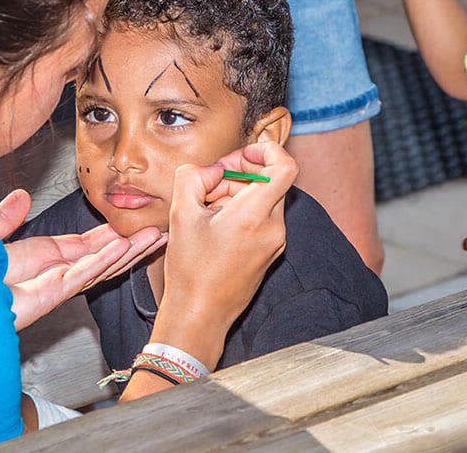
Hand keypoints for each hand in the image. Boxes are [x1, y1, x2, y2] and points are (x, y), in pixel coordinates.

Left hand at [0, 190, 165, 329]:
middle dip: (129, 247)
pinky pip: (77, 278)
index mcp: (37, 262)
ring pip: (96, 269)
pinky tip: (119, 250)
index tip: (132, 225)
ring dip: (125, 253)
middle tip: (158, 233)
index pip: (83, 248)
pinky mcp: (44, 297)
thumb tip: (20, 196)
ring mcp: (49, 289)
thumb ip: (4, 219)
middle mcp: (48, 276)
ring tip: (152, 238)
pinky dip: (99, 264)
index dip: (109, 237)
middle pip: (99, 260)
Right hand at [153, 142, 297, 367]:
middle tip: (212, 179)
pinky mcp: (269, 254)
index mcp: (255, 216)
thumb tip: (206, 170)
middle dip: (241, 172)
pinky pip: (261, 219)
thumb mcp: (181, 215)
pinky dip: (241, 211)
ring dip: (237, 192)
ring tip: (206, 205)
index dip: (267, 151)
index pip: (285, 167)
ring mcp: (274, 243)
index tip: (244, 152)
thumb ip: (192, 178)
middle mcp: (273, 229)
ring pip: (264, 200)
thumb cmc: (191, 271)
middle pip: (271, 181)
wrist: (200, 315)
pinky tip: (214, 223)